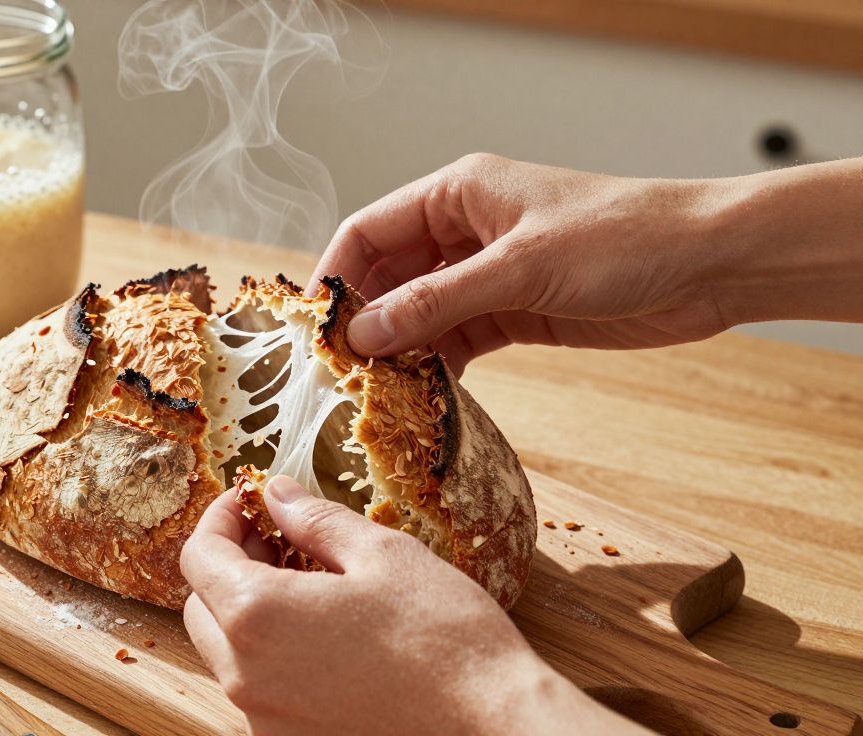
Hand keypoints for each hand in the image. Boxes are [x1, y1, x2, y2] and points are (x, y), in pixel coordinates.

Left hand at [179, 476, 648, 735]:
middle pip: (202, 604)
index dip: (220, 517)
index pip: (198, 555)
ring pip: (226, 650)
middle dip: (228, 562)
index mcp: (258, 614)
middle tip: (275, 535)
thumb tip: (276, 494)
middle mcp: (245, 673)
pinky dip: (270, 652)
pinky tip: (320, 632)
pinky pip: (257, 685)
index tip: (249, 500)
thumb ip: (314, 520)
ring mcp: (263, 713)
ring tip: (304, 581)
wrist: (490, 725)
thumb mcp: (381, 554)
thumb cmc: (443, 637)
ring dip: (247, 608)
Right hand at [311, 154, 862, 372]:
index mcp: (458, 194)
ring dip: (400, 350)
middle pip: (390, 276)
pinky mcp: (516, 312)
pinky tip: (423, 397)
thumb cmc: (623, 238)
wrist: (710, 264)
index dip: (334, 275)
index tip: (310, 328)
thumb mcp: (520, 269)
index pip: (370, 230)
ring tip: (374, 394)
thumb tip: (364, 334)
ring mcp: (489, 273)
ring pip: (421, 313)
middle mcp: (466, 231)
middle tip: (338, 373)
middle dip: (364, 320)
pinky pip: (457, 340)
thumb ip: (436, 302)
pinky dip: (438, 366)